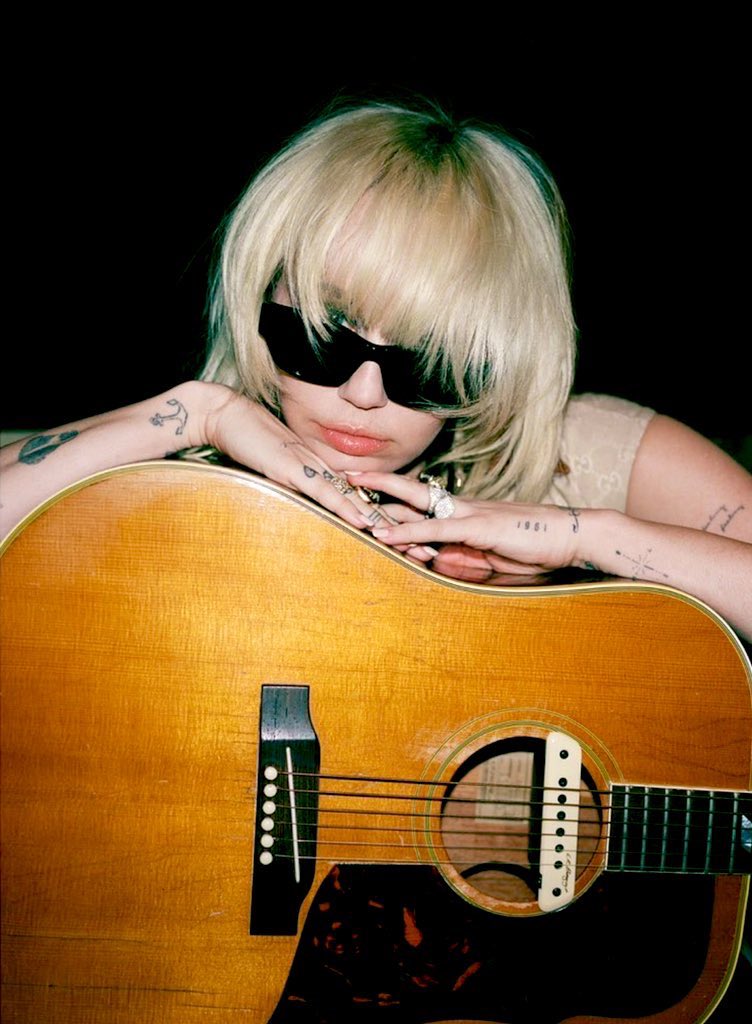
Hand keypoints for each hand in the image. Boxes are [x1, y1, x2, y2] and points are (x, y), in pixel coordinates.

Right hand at [200, 386, 434, 560]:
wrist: (224, 415)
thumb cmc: (245, 442)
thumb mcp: (273, 473)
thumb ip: (292, 489)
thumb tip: (304, 509)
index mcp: (320, 474)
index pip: (360, 502)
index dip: (387, 523)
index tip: (412, 545)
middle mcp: (323, 471)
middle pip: (368, 504)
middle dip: (400, 530)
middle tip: (428, 553)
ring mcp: (311, 469)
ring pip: (355, 500)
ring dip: (383, 524)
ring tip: (410, 544)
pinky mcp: (293, 470)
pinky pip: (325, 493)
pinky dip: (346, 509)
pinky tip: (364, 522)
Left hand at [347, 471, 584, 582]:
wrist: (574, 537)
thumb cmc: (537, 549)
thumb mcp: (492, 561)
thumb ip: (463, 560)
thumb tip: (434, 561)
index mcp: (466, 514)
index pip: (423, 503)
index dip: (394, 498)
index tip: (367, 494)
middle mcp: (463, 507)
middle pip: (412, 490)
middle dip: (378, 483)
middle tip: (347, 474)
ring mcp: (470, 514)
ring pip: (416, 504)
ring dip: (382, 504)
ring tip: (349, 502)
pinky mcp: (478, 527)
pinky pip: (435, 528)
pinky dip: (406, 531)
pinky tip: (384, 533)